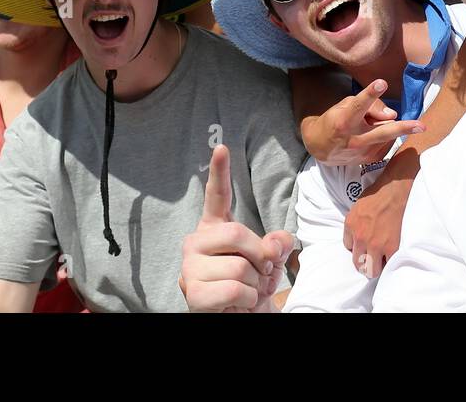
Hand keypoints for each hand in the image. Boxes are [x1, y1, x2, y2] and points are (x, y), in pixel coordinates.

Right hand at [179, 145, 292, 311]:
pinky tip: (237, 305)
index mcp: (213, 228)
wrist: (239, 318)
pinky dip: (246, 301)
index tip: (222, 147)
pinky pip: (234, 289)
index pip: (216, 196)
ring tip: (247, 293)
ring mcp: (189, 268)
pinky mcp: (192, 292)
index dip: (219, 171)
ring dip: (255, 286)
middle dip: (260, 258)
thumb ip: (277, 245)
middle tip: (262, 274)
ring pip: (239, 267)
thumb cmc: (249, 286)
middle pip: (236, 233)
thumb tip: (277, 243)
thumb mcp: (271, 263)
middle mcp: (195, 243)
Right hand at [301, 80, 424, 166]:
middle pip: (383, 131)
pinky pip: (387, 144)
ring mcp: (363, 152)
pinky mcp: (368, 160)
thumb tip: (392, 115)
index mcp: (344, 120)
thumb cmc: (335, 119)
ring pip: (388, 135)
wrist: (320, 147)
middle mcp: (354, 138)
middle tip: (421, 126)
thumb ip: (368, 105)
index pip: (359, 105)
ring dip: (387, 126)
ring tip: (371, 125)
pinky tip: (373, 134)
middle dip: (403, 128)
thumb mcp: (345, 105)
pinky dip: (386, 136)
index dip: (370, 94)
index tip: (381, 83)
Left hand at [343, 151, 417, 276]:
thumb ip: (355, 222)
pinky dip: (390, 262)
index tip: (365, 246)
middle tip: (373, 259)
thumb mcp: (358, 206)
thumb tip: (358, 234)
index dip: (358, 247)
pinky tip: (393, 254)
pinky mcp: (391, 247)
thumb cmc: (379, 194)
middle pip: (358, 263)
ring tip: (383, 260)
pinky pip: (388, 264)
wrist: (396, 190)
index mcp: (350, 225)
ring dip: (377, 266)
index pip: (348, 247)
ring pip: (371, 270)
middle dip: (365, 263)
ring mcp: (375, 244)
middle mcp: (360, 237)